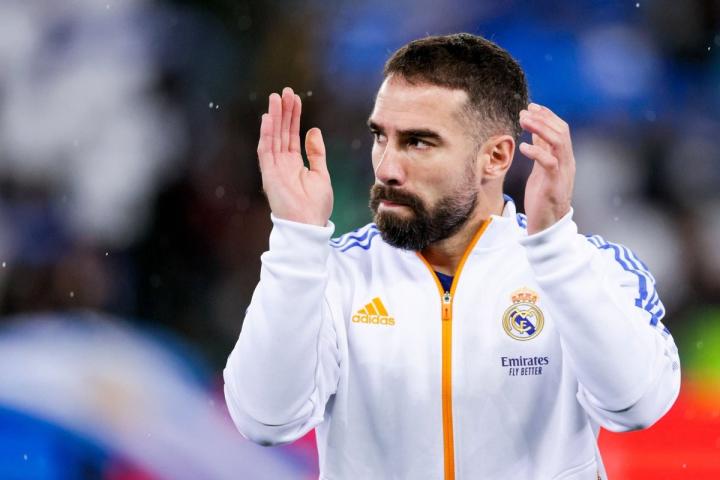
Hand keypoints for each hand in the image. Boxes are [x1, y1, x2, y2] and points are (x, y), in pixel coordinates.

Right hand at [257, 87, 332, 225]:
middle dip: (284, 112)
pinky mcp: (269, 174)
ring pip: (273, 137)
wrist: (309, 225)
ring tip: (276, 98)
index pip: (292, 135)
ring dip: (274, 117)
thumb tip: (313, 130)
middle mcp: (282, 164)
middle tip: (286, 92)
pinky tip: (268, 118)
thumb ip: (316, 152)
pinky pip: (265, 150)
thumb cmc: (316, 206)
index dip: (294, 117)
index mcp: (294, 164)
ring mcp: (274, 168)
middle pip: (282, 132)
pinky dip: (266, 134)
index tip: (296, 99)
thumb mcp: (321, 174)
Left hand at [518, 103, 574, 234]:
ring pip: (559, 142)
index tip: (531, 107)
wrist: (547, 224)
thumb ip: (542, 151)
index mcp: (564, 158)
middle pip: (562, 131)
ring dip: (540, 129)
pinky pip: (550, 163)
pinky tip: (524, 147)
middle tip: (525, 111)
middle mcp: (567, 162)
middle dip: (543, 118)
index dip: (547, 116)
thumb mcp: (541, 169)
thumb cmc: (542, 197)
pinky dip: (537, 152)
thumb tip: (536, 131)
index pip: (561, 129)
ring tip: (523, 122)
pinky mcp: (554, 185)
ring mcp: (562, 173)